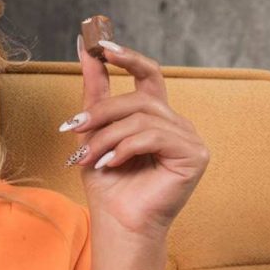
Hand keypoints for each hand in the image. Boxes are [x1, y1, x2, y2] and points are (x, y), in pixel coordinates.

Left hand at [63, 35, 209, 233]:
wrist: (119, 224)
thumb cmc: (109, 185)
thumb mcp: (94, 131)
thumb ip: (96, 90)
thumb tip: (84, 46)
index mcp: (157, 117)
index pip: (148, 74)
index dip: (127, 57)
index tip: (100, 45)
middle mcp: (177, 124)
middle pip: (139, 98)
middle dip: (102, 112)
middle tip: (73, 127)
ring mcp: (190, 138)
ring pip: (143, 118)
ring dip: (108, 137)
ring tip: (89, 158)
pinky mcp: (195, 155)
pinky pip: (154, 136)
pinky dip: (126, 148)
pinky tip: (112, 164)